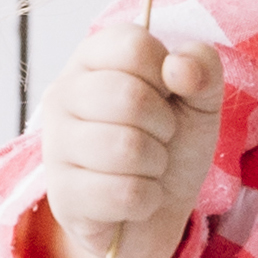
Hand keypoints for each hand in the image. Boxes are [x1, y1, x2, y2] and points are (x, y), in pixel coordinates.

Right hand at [37, 6, 226, 257]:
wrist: (154, 212)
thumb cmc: (171, 144)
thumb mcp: (200, 99)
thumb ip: (202, 68)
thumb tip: (179, 67)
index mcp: (93, 58)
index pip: (135, 46)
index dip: (167, 75)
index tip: (165, 95)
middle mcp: (63, 94)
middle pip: (129, 96)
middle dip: (164, 126)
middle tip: (158, 137)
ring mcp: (56, 146)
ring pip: (127, 148)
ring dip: (156, 165)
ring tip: (146, 167)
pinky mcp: (63, 197)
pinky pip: (125, 194)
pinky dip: (147, 200)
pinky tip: (134, 198)